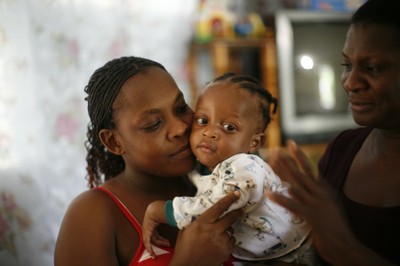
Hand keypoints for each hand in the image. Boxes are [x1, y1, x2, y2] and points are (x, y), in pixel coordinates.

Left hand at [142, 201, 170, 258]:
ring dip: (159, 244)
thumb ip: (171, 221)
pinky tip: (152, 253)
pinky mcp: (145, 233)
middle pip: (155, 237)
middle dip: (162, 241)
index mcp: (152, 224)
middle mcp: (148, 227)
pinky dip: (150, 248)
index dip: (161, 239)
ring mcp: (146, 230)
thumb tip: (180, 223)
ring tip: (166, 245)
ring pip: (152, 240)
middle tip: (168, 244)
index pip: (156, 234)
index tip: (167, 242)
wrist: (155, 210)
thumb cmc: (162, 212)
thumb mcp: (166, 218)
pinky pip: (147, 243)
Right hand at [170, 191, 241, 265]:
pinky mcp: (225, 251)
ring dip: (228, 230)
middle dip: (237, 212)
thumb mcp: (186, 229)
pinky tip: (221, 242)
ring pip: (231, 231)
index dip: (228, 200)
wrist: (187, 265)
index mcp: (202, 223)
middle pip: (230, 218)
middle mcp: (213, 231)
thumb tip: (205, 210)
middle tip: (240, 209)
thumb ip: (197, 220)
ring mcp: (220, 242)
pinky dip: (228, 240)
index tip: (236, 194)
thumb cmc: (184, 246)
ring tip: (220, 233)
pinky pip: (232, 241)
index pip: (218, 208)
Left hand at [267, 140, 394, 264]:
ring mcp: (317, 205)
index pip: (310, 168)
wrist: (346, 245)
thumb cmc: (334, 226)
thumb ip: (312, 194)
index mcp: (325, 189)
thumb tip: (293, 186)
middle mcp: (321, 194)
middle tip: (274, 149)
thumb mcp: (326, 204)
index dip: (299, 155)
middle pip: (301, 173)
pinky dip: (282, 199)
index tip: (290, 143)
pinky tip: (270, 193)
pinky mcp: (313, 217)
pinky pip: (294, 206)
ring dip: (283, 173)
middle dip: (287, 161)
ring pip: (297, 185)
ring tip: (271, 163)